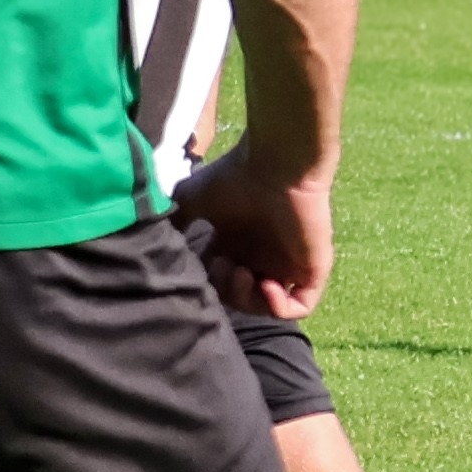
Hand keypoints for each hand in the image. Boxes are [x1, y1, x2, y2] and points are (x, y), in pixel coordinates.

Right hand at [171, 144, 331, 319]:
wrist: (275, 164)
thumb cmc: (234, 177)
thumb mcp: (191, 199)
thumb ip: (176, 222)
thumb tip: (159, 247)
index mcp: (237, 243)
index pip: (220, 280)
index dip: (208, 281)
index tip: (202, 262)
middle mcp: (261, 255)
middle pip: (240, 296)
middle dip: (225, 291)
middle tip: (222, 265)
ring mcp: (288, 264)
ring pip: (267, 305)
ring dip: (248, 300)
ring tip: (242, 274)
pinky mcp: (312, 269)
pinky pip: (300, 305)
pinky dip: (279, 307)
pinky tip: (266, 285)